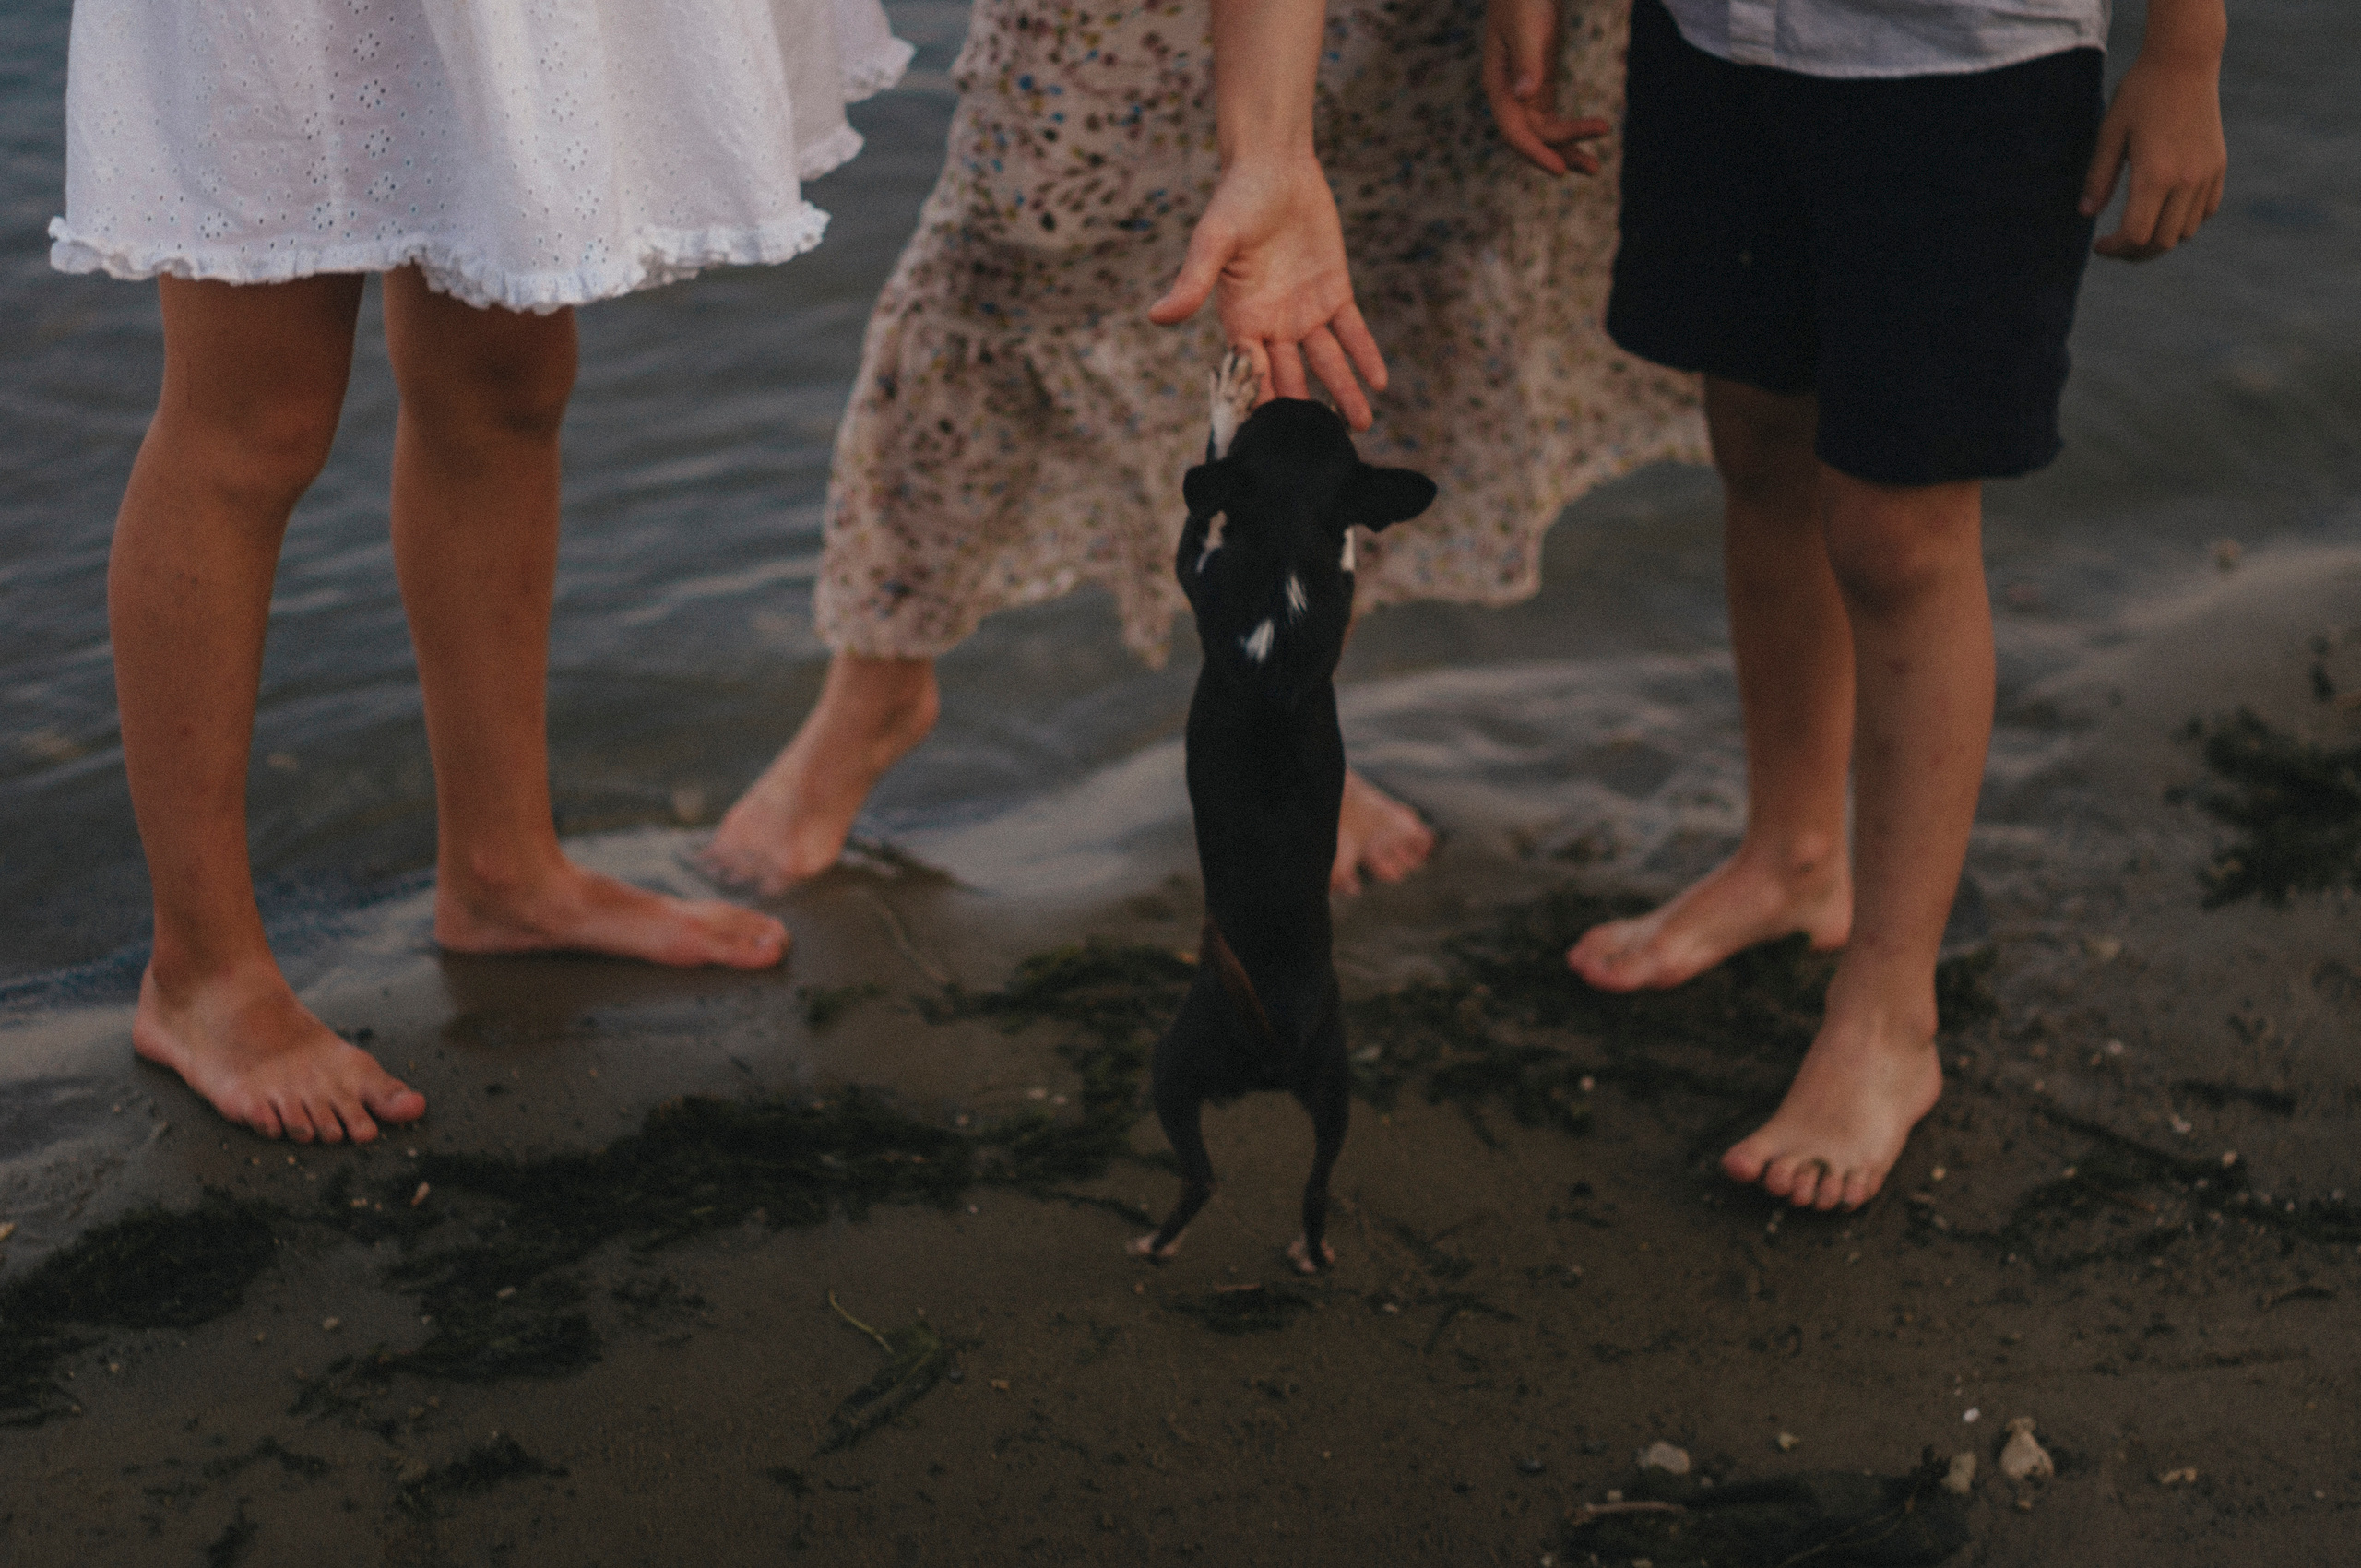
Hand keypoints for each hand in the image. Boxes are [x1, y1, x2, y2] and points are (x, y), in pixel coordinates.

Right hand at [1149, 153, 1387, 429]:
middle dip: (1305, 409)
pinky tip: (1378, 382)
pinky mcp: (1334, 292)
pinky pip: (1352, 331)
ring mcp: (1305, 311)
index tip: (1269, 433)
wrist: (1274, 165)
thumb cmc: (1235, 199)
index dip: (1260, 398)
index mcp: (1239, 318)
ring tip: (1360, 424)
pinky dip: (1364, 354)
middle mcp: (1272, 322)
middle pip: (1290, 375)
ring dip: (1343, 392)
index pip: (1249, 369)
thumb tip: (1156, 317)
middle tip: (1320, 445)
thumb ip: (1192, 282)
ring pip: (1326, 361)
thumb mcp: (1212, 241)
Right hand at [1483, 0, 1609, 175]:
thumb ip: (1525, 59)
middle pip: (1532, 137)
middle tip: (1594, 168)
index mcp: (1498, 85)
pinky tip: (1590, 136)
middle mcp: (1509, 95)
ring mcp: (1524, 92)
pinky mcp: (1540, 85)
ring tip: (1595, 168)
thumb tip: (1525, 95)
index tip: (1559, 169)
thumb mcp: (1525, 25)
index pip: (1513, 131)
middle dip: (1561, 153)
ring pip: (1544, 132)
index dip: (1535, 153)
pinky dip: (1569, 130)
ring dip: (1568, 148)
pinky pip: (1552, 118)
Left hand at [2081, 51, 2226, 260]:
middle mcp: (2186, 182)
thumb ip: (2099, 177)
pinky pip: (2206, 211)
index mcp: (2155, 176)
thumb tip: (2086, 214)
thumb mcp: (2110, 133)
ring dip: (2160, 239)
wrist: (2184, 62)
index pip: (2136, 237)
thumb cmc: (2140, 94)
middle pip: (2162, 242)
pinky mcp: (2218, 166)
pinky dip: (2186, 222)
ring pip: (2186, 232)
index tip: (2098, 245)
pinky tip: (2165, 213)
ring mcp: (2207, 175)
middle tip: (2115, 246)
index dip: (2114, 249)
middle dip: (2135, 253)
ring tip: (2138, 230)